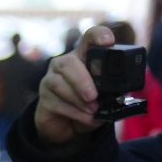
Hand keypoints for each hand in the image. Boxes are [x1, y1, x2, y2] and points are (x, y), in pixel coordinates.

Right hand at [33, 25, 113, 144]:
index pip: (89, 37)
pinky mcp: (43, 98)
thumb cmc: (89, 104)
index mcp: (84, 56)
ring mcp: (50, 80)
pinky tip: (86, 117)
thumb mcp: (105, 95)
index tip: (108, 42)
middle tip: (93, 96)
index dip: (98, 35)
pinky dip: (74, 111)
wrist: (68, 126)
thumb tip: (119, 96)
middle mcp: (64, 64)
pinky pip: (56, 102)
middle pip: (68, 62)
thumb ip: (111, 90)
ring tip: (93, 110)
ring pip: (58, 83)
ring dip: (77, 99)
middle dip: (82, 80)